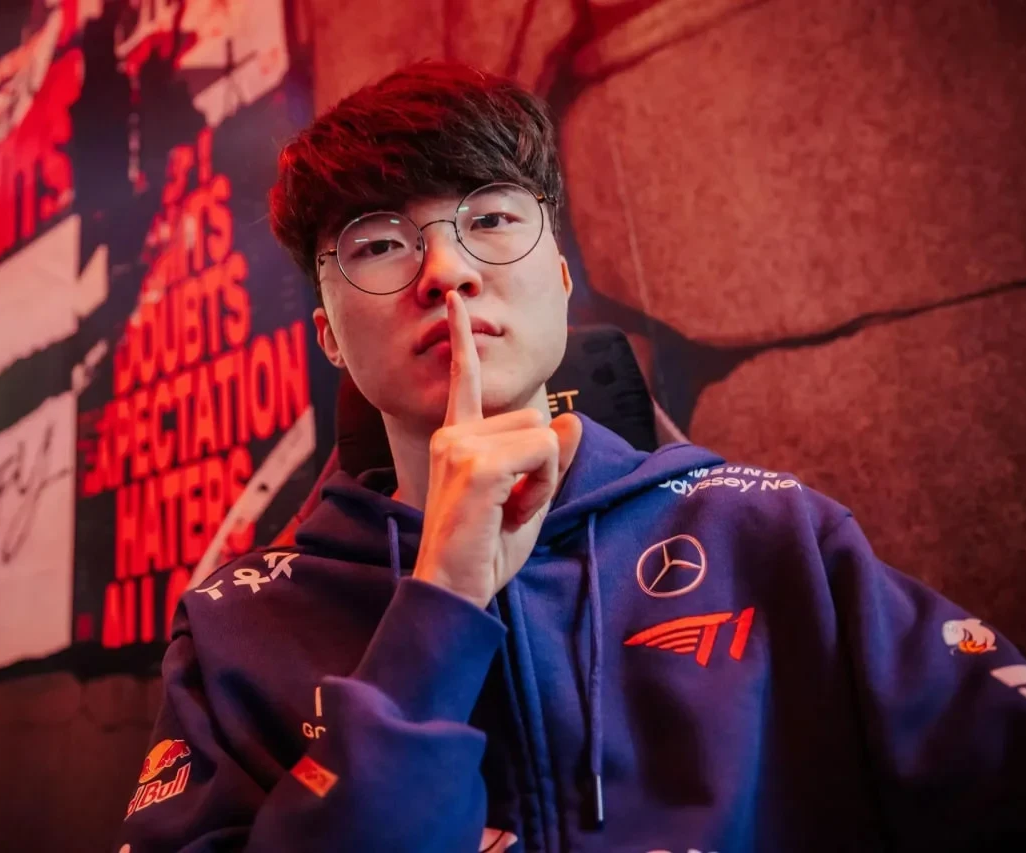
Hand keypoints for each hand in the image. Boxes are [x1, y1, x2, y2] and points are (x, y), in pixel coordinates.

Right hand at [411, 291, 582, 607]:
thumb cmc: (483, 552)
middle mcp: (452, 435)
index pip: (462, 380)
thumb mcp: (528, 500)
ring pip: (543, 435)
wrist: (454, 592)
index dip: (462, 340)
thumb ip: (549, 460)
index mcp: (455, 439)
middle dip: (542, 465)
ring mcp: (460, 447)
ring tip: (509, 513)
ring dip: (543, 479)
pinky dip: (541, 489)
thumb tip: (573, 422)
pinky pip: (542, 453)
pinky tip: (511, 514)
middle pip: (535, 418)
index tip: (452, 303)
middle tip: (512, 507)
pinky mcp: (476, 465)